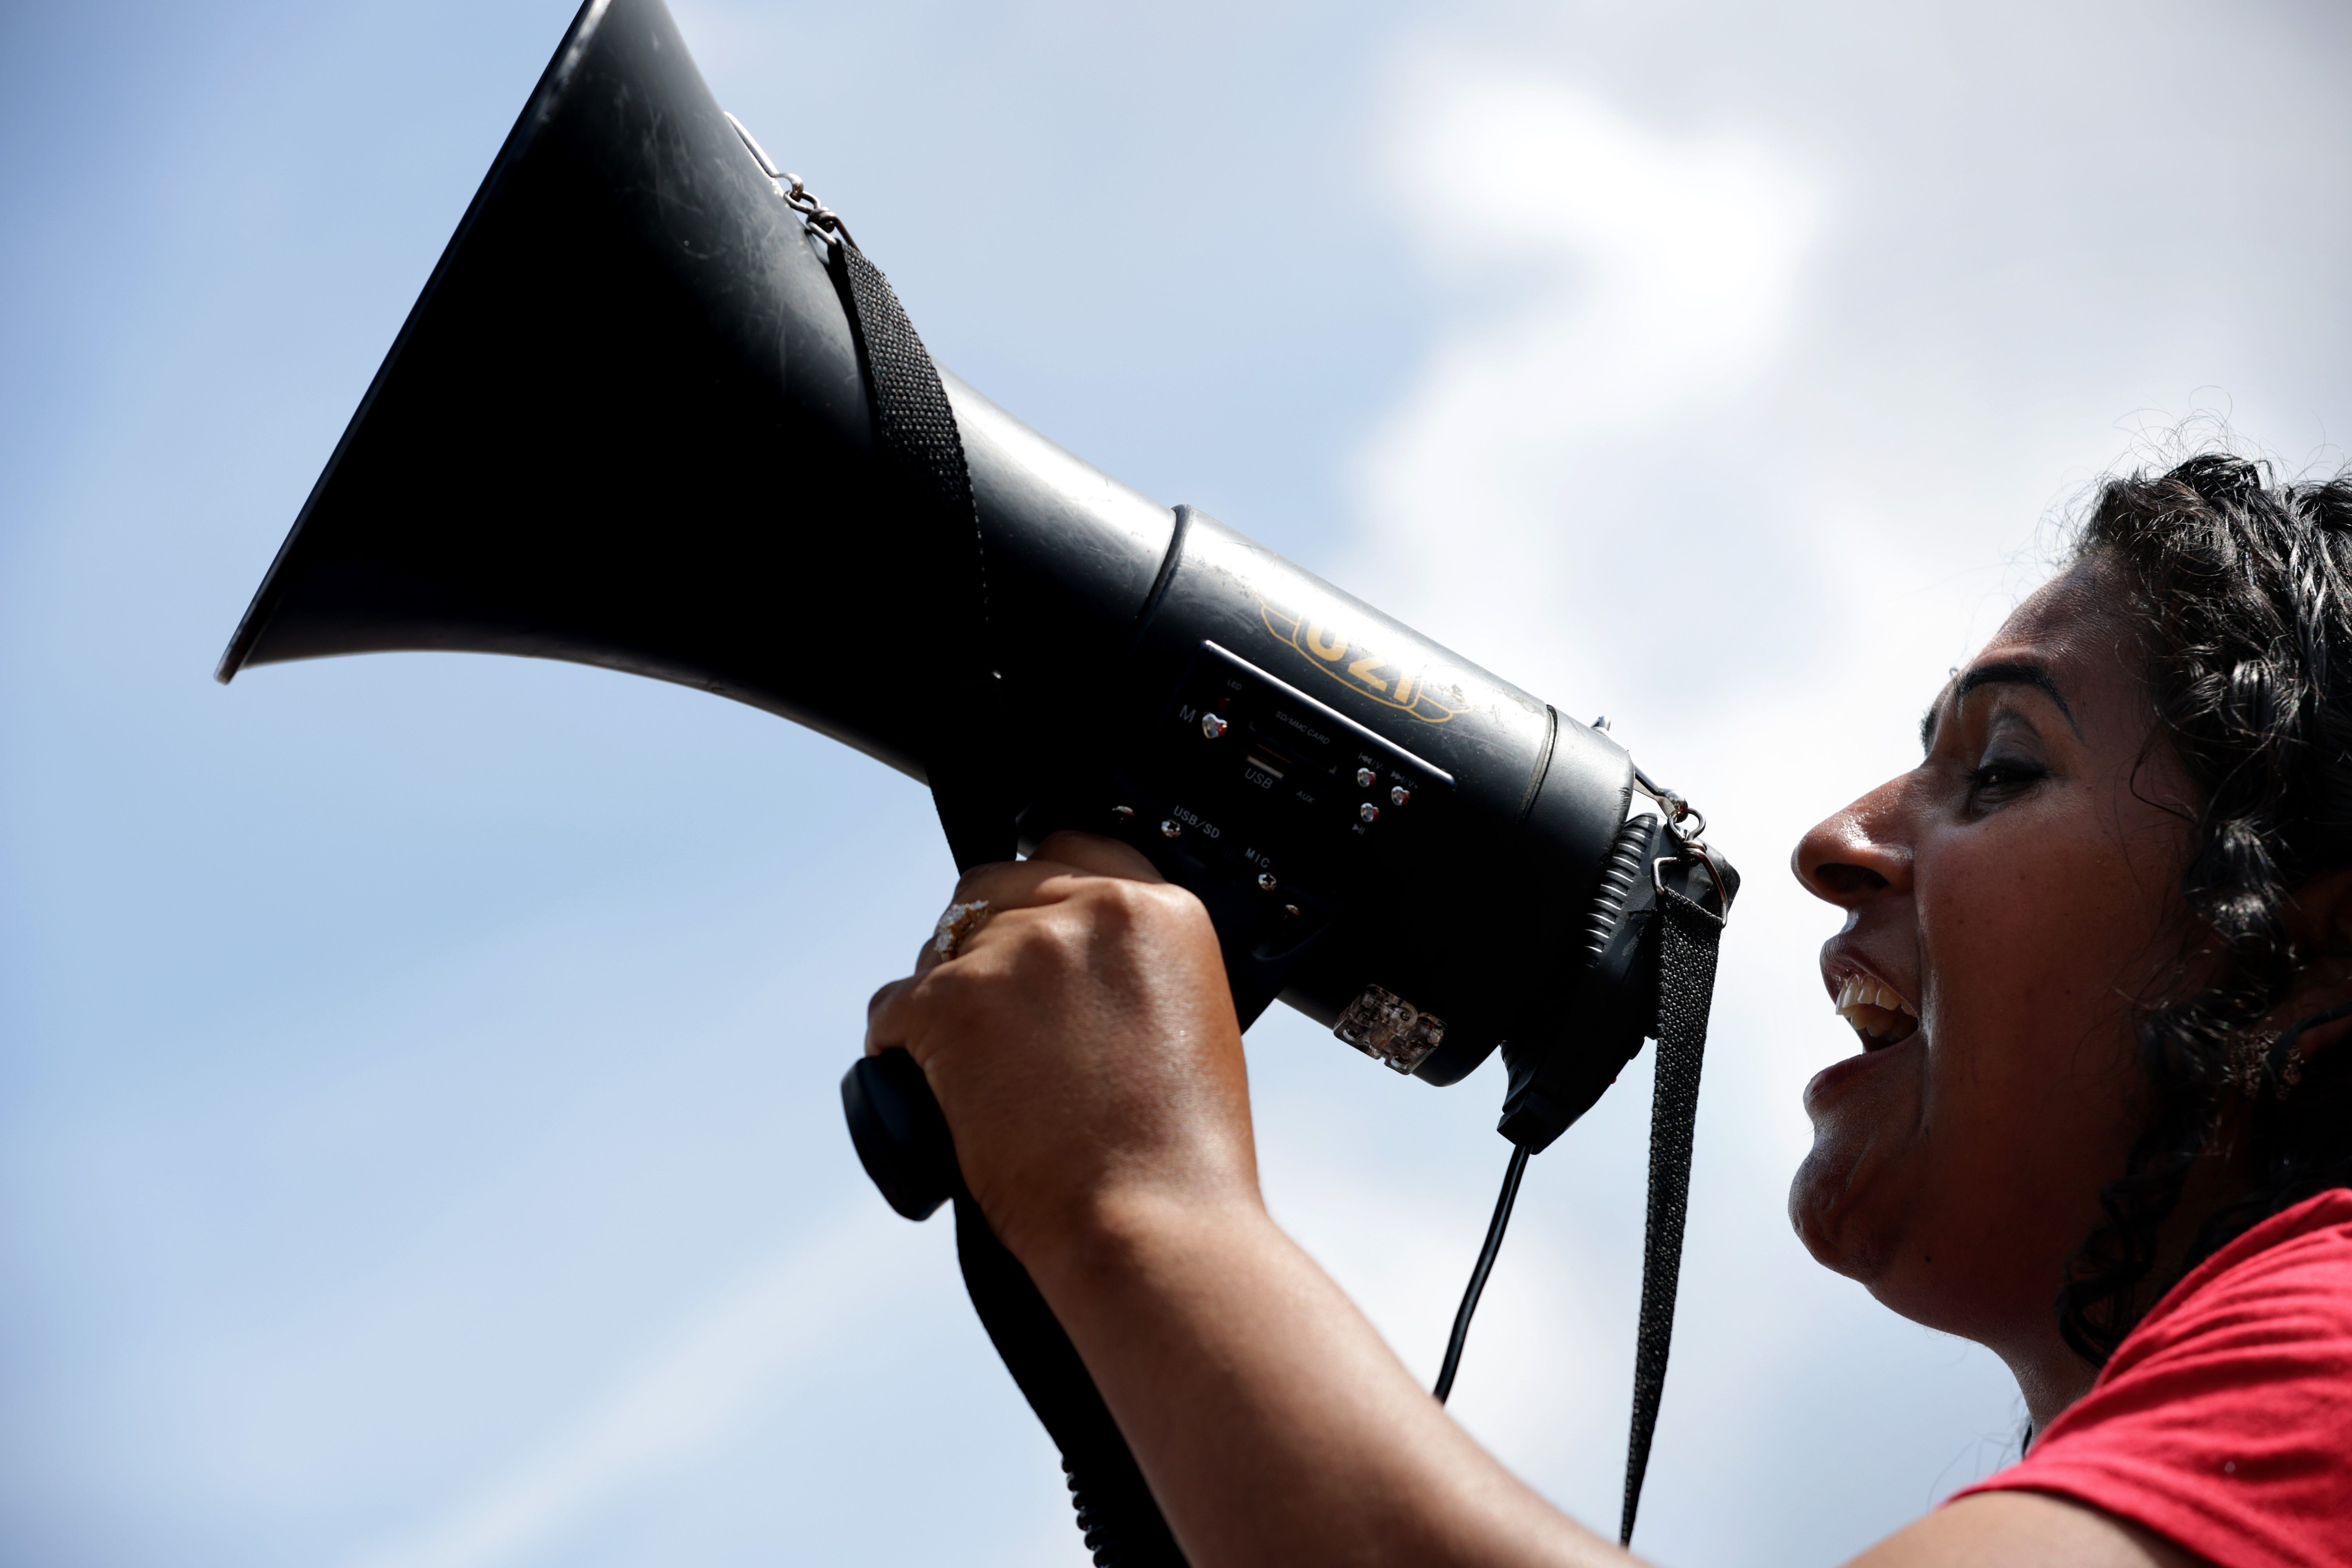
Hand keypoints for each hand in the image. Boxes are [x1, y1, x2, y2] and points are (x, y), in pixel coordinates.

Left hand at [863, 830, 1260, 1271]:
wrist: (1151, 1223)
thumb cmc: (1177, 1157)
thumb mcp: (1184, 1024)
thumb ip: (1129, 971)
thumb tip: (1066, 974)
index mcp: (1161, 911)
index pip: (1073, 850)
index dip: (1039, 895)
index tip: (1025, 929)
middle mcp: (1090, 909)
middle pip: (995, 887)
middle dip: (984, 942)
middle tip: (989, 1016)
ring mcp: (1017, 950)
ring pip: (939, 950)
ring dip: (944, 1001)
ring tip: (973, 1074)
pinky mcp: (952, 999)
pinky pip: (893, 1009)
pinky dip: (901, 1052)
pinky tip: (930, 1092)